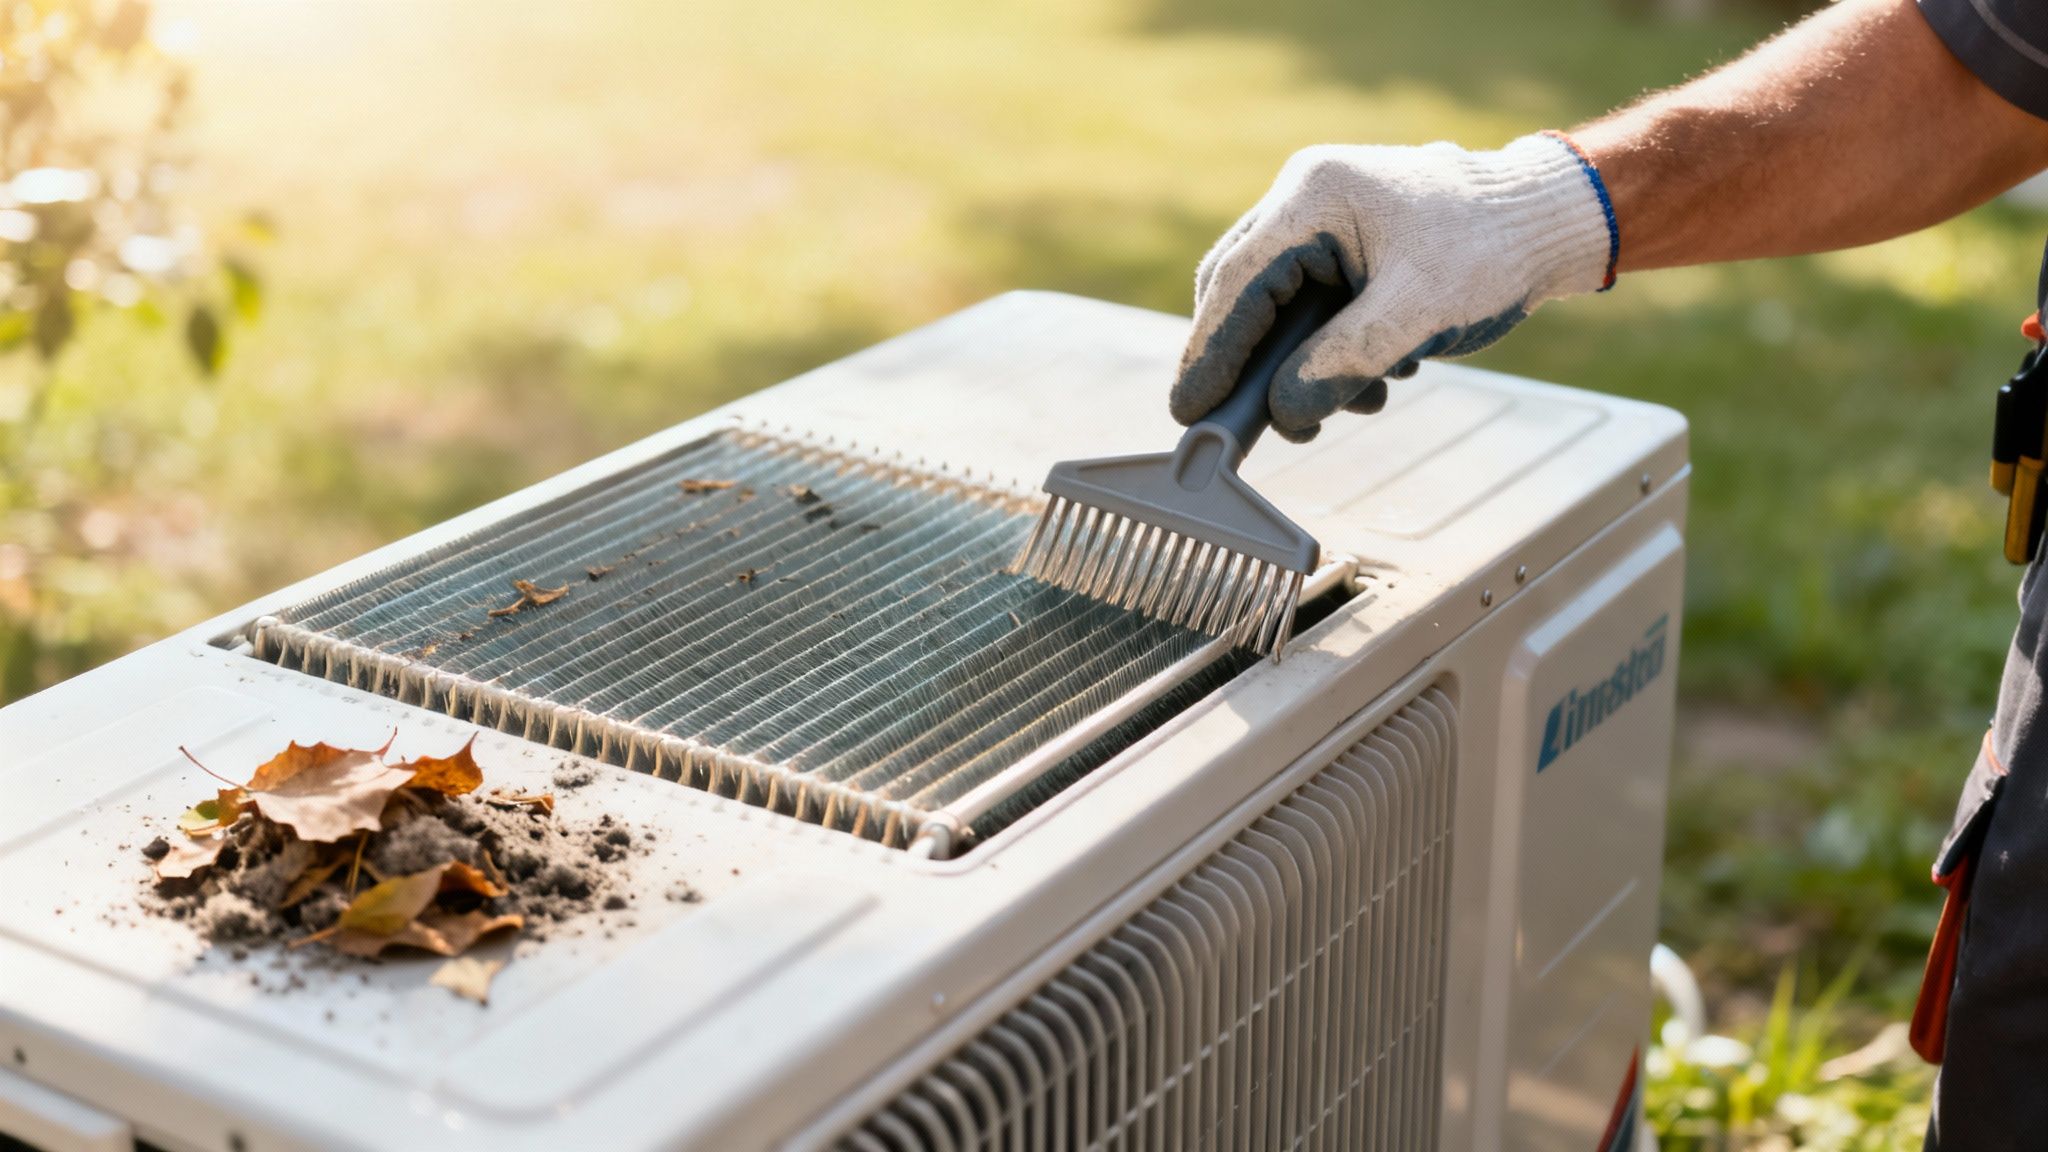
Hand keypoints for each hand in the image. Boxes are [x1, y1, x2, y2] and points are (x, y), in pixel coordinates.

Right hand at [1171, 133, 1615, 441]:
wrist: (1551, 220)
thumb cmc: (1494, 250)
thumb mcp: (1417, 315)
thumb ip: (1344, 362)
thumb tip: (1285, 411)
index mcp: (1314, 195)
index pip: (1237, 282)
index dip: (1209, 351)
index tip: (1190, 410)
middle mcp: (1307, 196)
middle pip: (1239, 288)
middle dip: (1242, 362)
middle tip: (1235, 425)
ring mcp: (1324, 216)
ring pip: (1273, 301)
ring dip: (1292, 362)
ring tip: (1338, 408)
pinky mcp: (1345, 242)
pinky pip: (1308, 302)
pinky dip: (1323, 349)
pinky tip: (1370, 381)